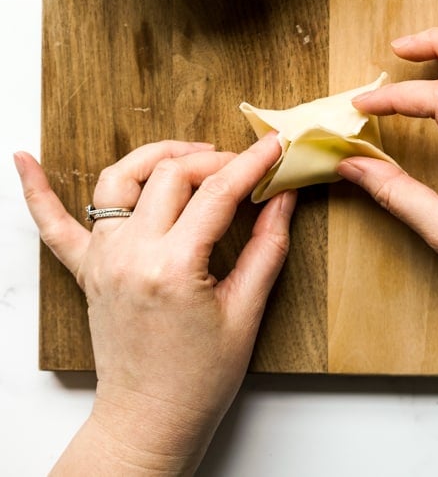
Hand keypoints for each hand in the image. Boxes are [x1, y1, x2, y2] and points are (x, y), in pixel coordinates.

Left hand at [15, 135, 295, 474]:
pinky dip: (37, 191)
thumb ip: (267, 248)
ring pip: (119, 179)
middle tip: (241, 166)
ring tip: (187, 155)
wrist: (150, 421)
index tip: (272, 147)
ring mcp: (102, 259)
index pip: (217, 193)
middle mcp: (130, 255)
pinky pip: (53, 225)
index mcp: (173, 268)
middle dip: (212, 159)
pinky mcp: (86, 270)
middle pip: (171, 174)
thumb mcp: (246, 314)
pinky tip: (25, 160)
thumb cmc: (198, 381)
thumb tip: (282, 198)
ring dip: (154, 156)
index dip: (251, 163)